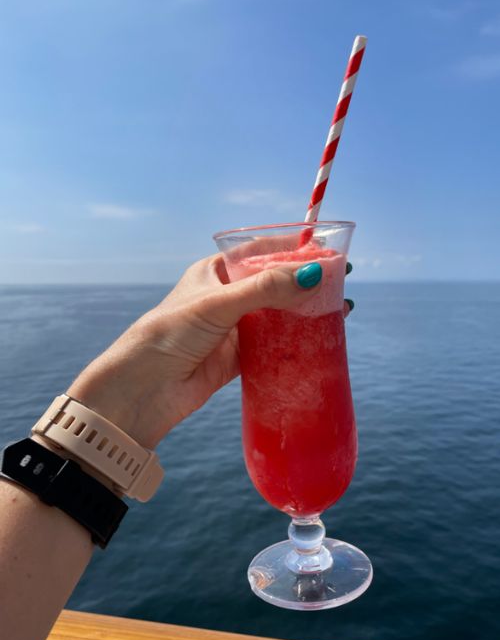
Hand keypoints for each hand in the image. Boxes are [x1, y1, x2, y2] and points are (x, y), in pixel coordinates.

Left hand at [68, 255, 353, 447]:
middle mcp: (225, 297)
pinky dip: (295, 343)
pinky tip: (319, 340)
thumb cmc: (170, 333)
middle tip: (342, 280)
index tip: (326, 249)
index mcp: (214, 272)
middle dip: (306, 282)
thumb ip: (266, 289)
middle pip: (274, 284)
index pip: (260, 252)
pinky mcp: (238, 358)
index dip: (293, 249)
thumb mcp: (219, 304)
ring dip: (305, 313)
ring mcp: (233, 329)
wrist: (144, 390)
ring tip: (340, 309)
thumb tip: (315, 274)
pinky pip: (274, 346)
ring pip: (277, 316)